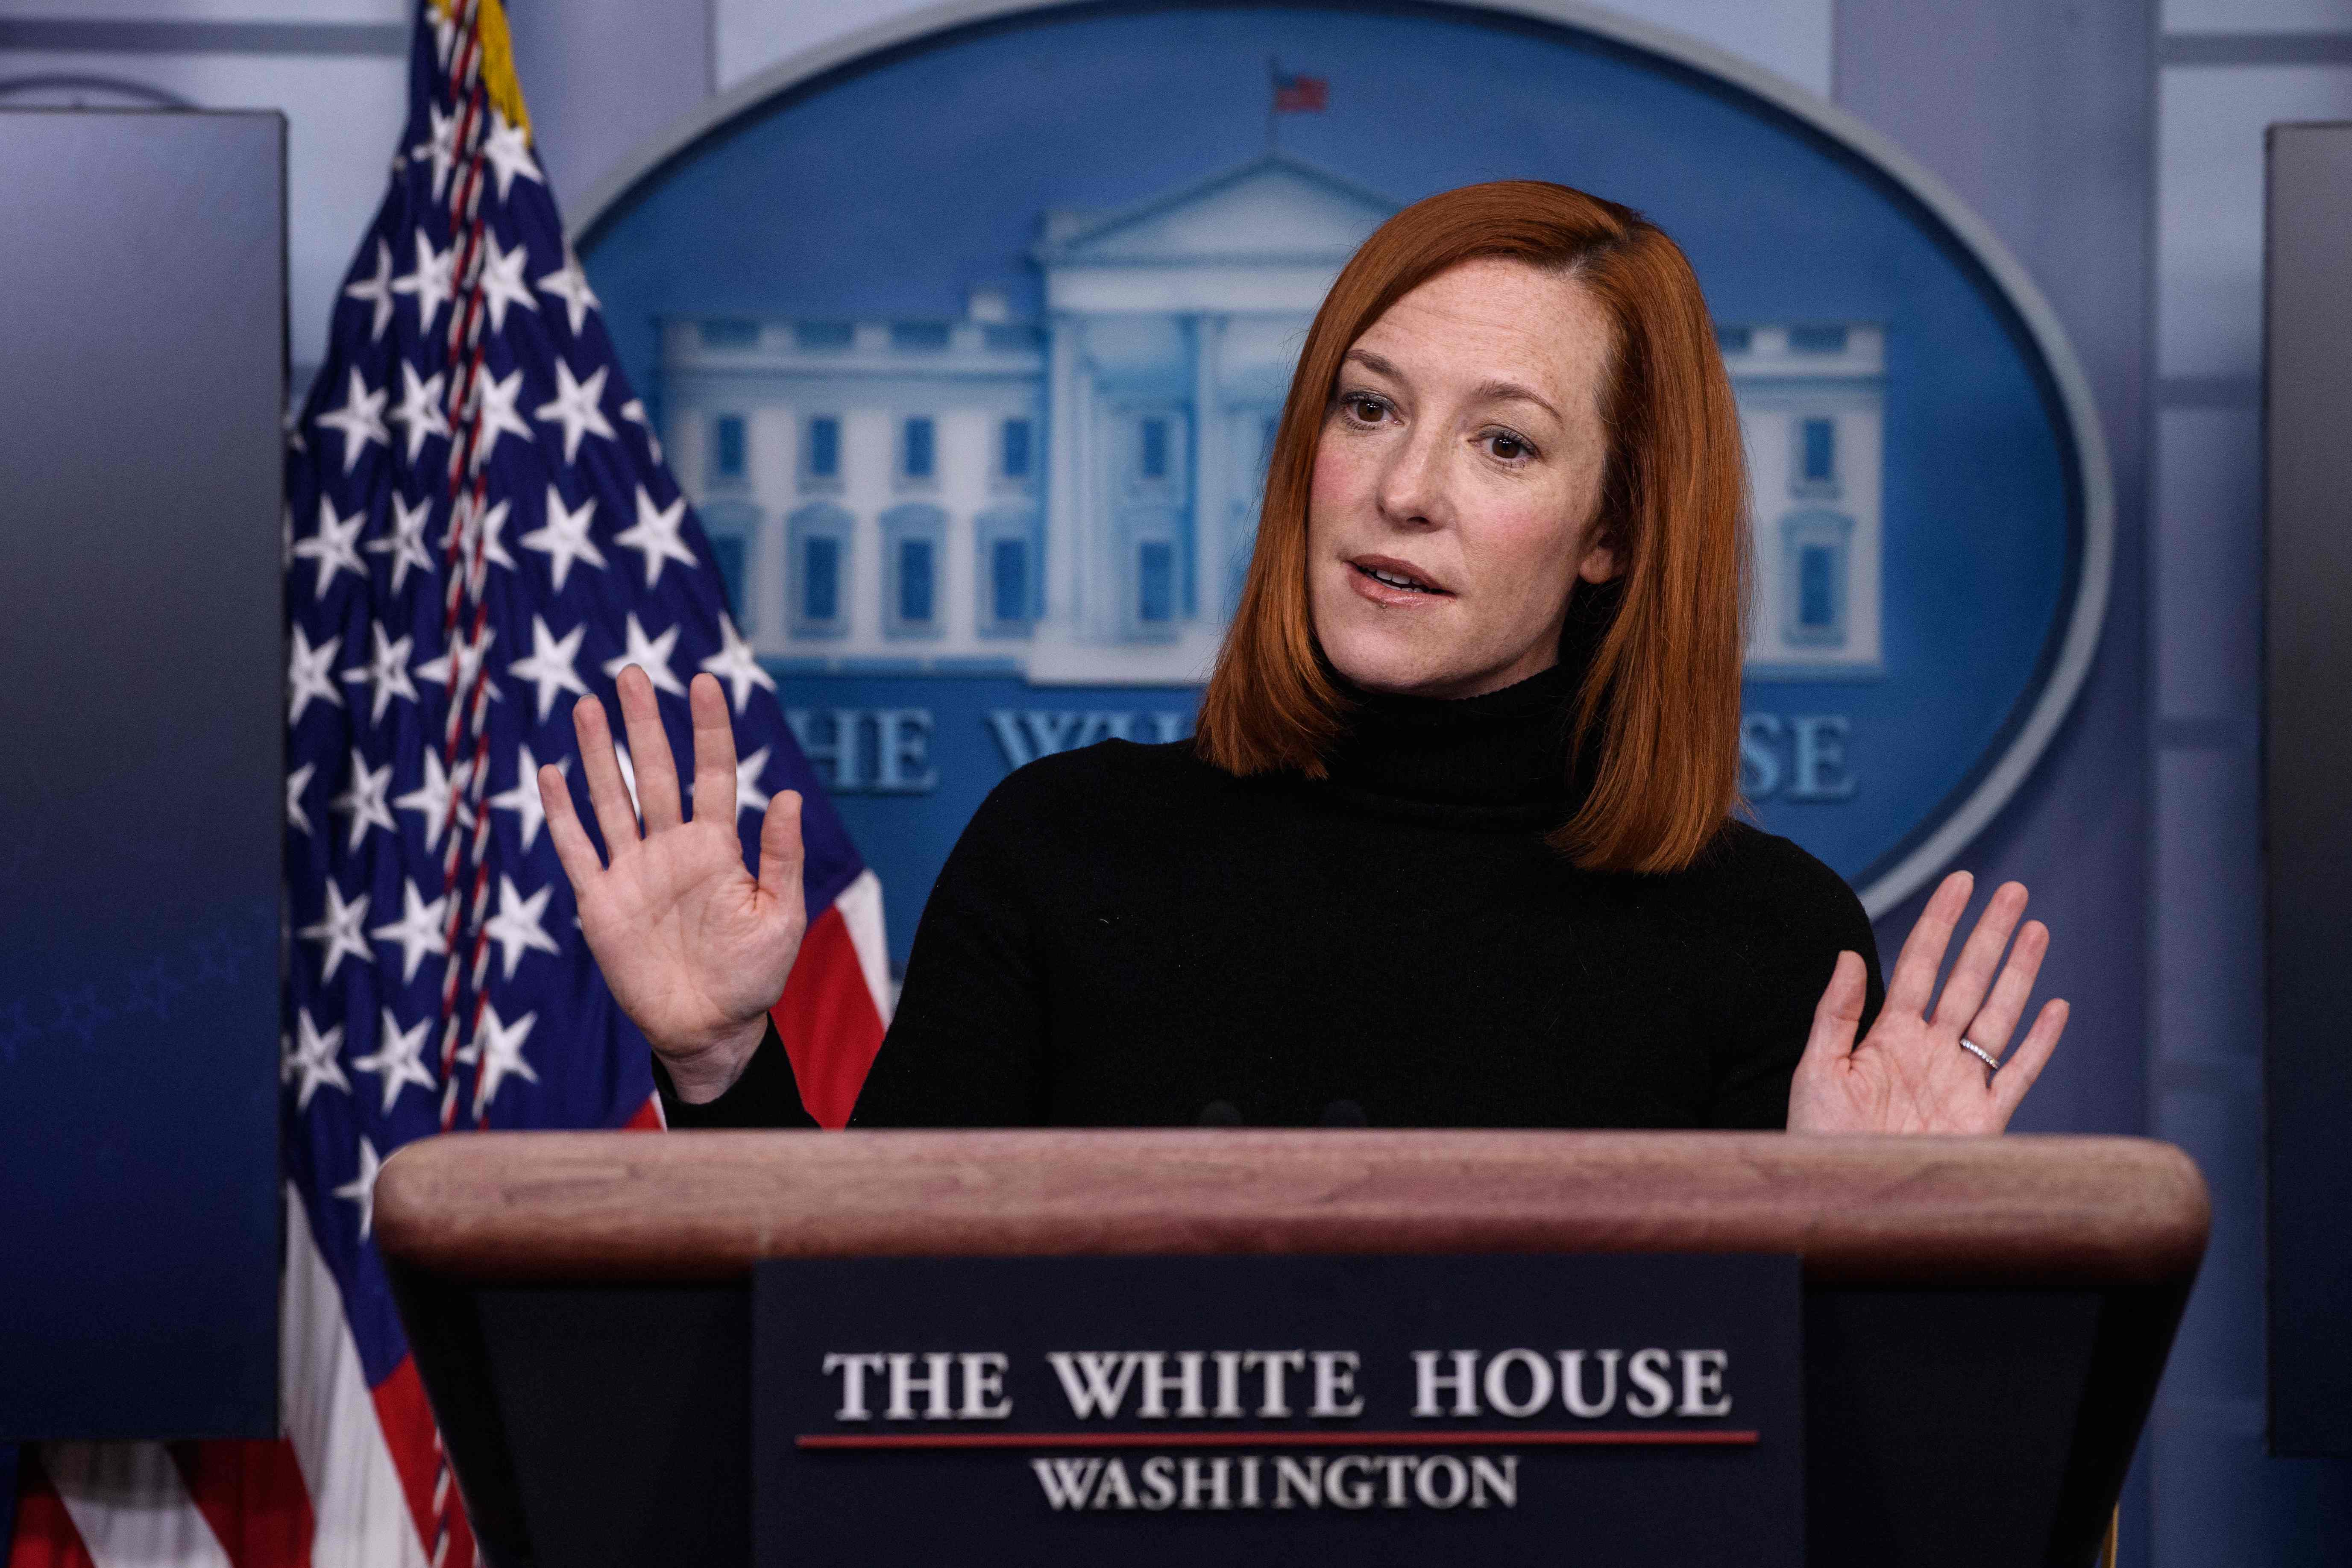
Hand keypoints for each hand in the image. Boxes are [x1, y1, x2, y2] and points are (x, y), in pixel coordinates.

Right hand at [539, 666, 806, 1102]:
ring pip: (612, 800)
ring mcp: (634, 872)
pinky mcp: (602, 902)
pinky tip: (550, 774)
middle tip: (631, 673)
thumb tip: (789, 795)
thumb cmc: (753, 975)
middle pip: (654, 773)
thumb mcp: (780, 917)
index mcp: (718, 847)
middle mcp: (673, 848)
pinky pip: (577, 850)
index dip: (708, 728)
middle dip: (643, 723)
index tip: (704, 681)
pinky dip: (562, 814)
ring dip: (597, 754)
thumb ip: (781, 858)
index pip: (713, 773)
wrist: (710, 1029)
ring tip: (587, 706)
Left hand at [1786, 870, 2067, 1133]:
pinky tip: (2055, 1008)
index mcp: (1889, 1034)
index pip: (1921, 964)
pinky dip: (2039, 1043)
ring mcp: (1959, 1082)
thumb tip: (1850, 954)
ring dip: (2020, 973)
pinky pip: (2017, 1075)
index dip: (1941, 922)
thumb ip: (1836, 1012)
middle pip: (1967, 979)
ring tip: (2037, 928)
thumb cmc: (1819, 1139)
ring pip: (1998, 1015)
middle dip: (1990, 935)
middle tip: (2013, 891)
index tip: (1961, 882)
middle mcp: (1930, 1050)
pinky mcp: (1983, 1120)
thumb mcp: (1818, 1068)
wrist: (1841, 1196)